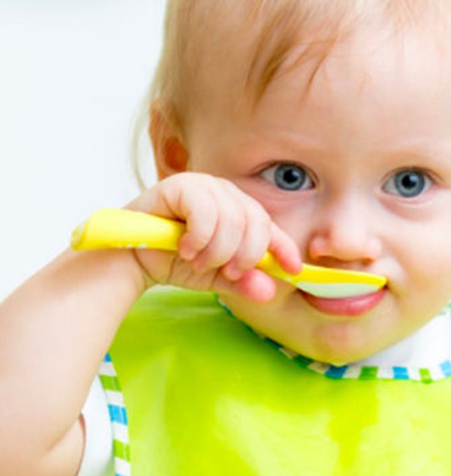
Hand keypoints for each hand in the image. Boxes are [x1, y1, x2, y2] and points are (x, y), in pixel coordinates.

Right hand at [125, 172, 300, 299]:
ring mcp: (204, 185)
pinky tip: (185, 248)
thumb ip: (243, 282)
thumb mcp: (217, 277)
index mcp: (239, 210)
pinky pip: (206, 213)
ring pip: (234, 221)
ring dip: (217, 251)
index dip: (284, 247)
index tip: (293, 270)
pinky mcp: (180, 185)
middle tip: (227, 271)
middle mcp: (225, 193)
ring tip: (198, 261)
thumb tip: (269, 290)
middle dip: (245, 256)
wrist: (131, 259)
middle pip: (257, 224)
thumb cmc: (175, 261)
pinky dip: (199, 238)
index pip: (271, 227)